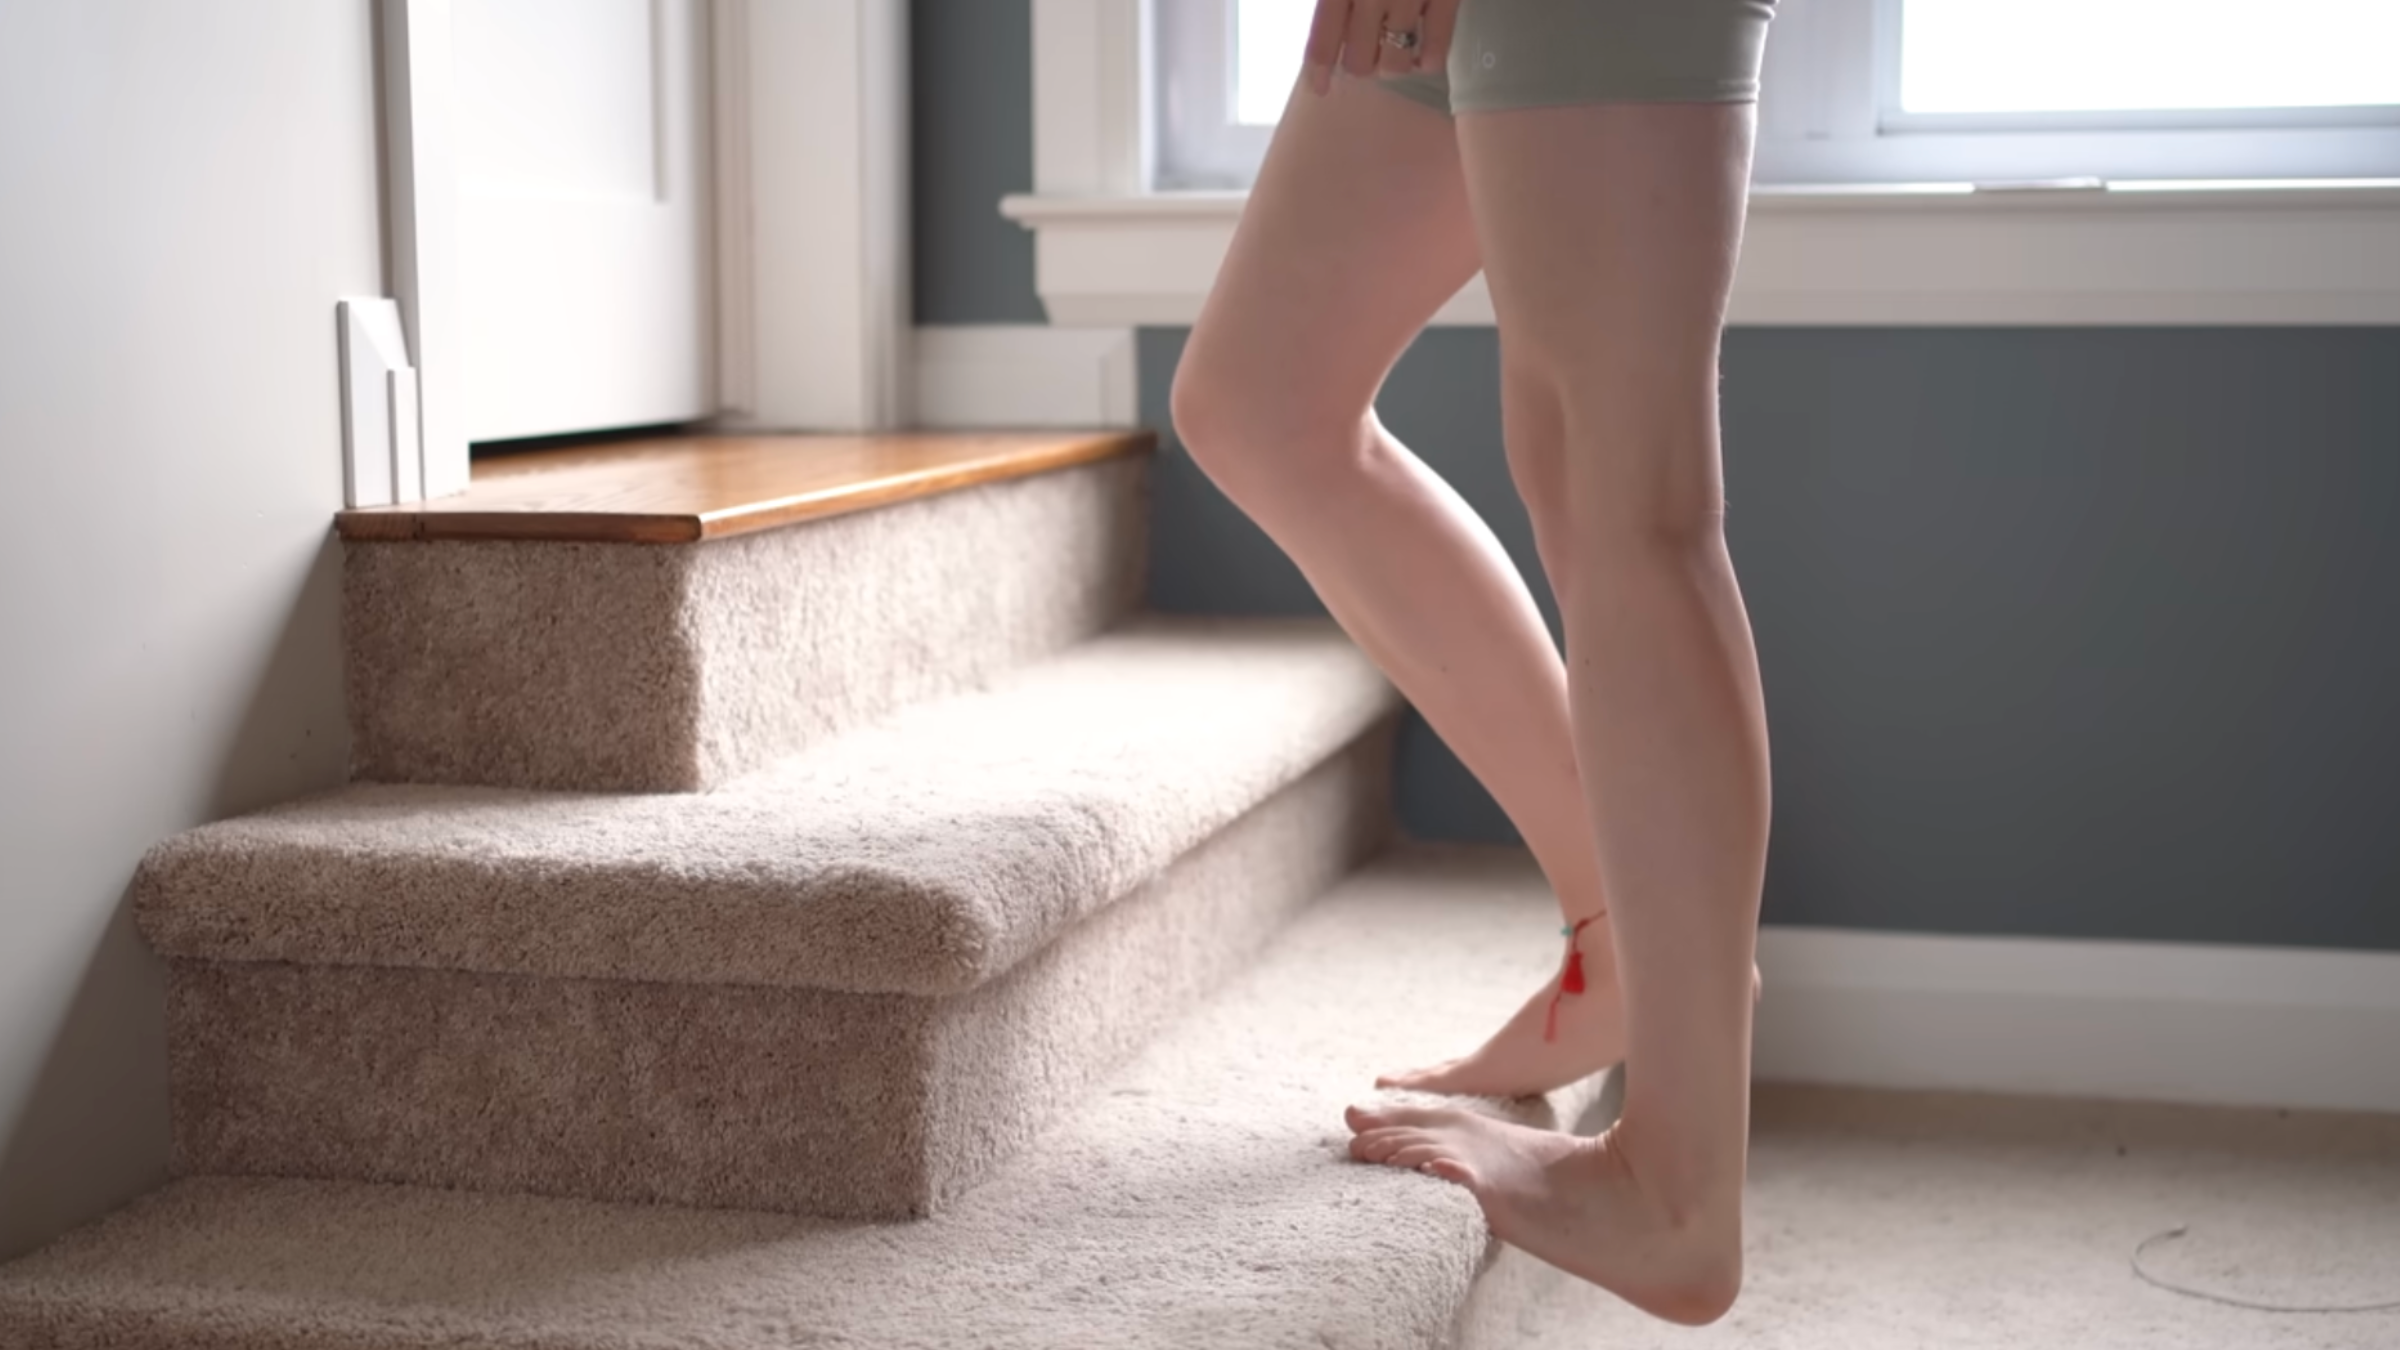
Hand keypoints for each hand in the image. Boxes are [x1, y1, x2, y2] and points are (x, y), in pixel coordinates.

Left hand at [1302, 0, 1460, 95]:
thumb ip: (1339, 0)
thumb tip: (1332, 39)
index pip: (1323, 40)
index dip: (1318, 70)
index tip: (1319, 88)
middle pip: (1359, 63)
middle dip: (1362, 63)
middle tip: (1372, 49)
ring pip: (1395, 64)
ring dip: (1395, 63)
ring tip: (1400, 46)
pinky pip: (1434, 51)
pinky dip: (1428, 60)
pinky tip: (1425, 54)